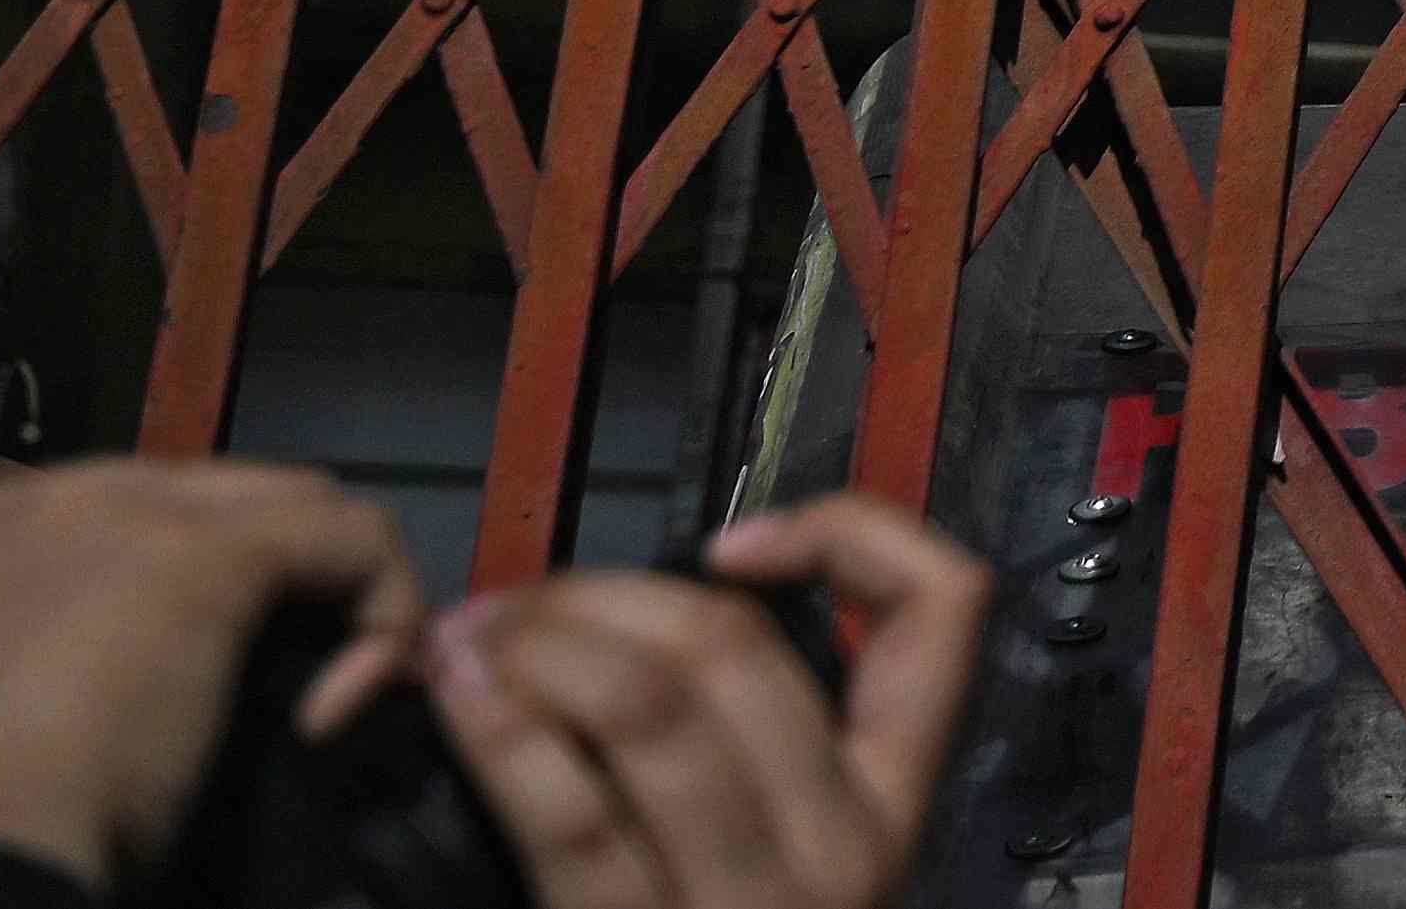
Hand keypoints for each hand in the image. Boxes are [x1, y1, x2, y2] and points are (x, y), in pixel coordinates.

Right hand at [0, 452, 425, 880]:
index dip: (147, 597)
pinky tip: (345, 703)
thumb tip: (94, 682)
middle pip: (182, 504)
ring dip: (314, 594)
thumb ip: (18, 666)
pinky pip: (342, 534)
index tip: (173, 676)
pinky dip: (376, 612)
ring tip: (317, 696)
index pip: (90, 529)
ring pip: (272, 505)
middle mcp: (19, 508)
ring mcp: (109, 515)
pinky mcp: (199, 554)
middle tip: (266, 686)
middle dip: (243, 582)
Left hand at [421, 499, 990, 908]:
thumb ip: (744, 747)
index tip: (737, 548)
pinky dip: (503, 730)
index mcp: (888, 805)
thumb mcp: (768, 856)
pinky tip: (461, 702)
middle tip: (519, 601)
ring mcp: (746, 905)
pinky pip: (570, 809)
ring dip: (541, 646)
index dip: (849, 533)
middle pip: (737, 648)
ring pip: (655, 705)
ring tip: (470, 641)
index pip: (944, 610)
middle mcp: (843, 849)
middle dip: (606, 593)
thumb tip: (632, 625)